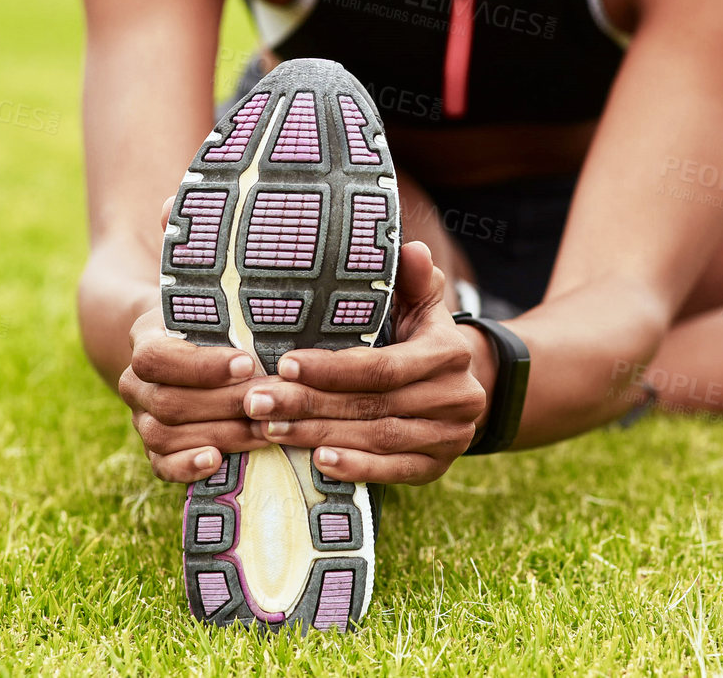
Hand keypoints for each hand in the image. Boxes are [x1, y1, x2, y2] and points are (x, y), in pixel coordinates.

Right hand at [119, 196, 269, 482]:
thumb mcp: (199, 271)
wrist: (170, 337)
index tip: (246, 361)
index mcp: (146, 336)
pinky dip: (185, 467)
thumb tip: (172, 202)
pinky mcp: (159, 444)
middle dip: (220, 403)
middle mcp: (136, 381)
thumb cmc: (200, 303)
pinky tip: (219, 461)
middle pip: (167, 401)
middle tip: (270, 399)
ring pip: (164, 434)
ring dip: (217, 434)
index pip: (158, 357)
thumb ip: (190, 238)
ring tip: (264, 430)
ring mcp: (144, 415)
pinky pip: (158, 464)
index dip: (199, 364)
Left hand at [241, 240, 485, 484]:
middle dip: (309, 404)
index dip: (331, 369)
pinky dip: (356, 468)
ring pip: (377, 439)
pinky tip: (317, 461)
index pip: (382, 366)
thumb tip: (410, 250)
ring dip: (320, 434)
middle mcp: (457, 397)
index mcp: (449, 352)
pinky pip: (395, 471)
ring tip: (271, 429)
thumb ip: (414, 278)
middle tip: (258, 402)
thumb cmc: (423, 336)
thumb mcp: (423, 303)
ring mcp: (450, 437)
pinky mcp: (438, 467)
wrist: (464, 385)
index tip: (284, 364)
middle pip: (372, 405)